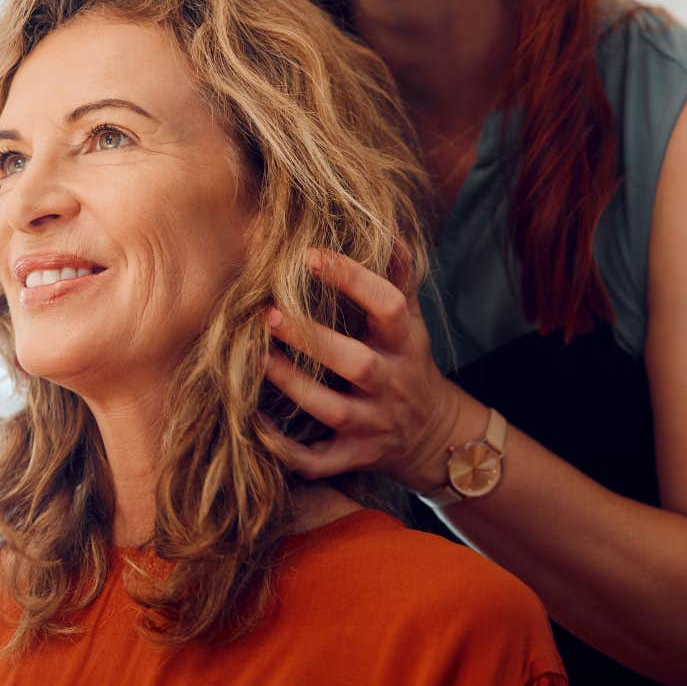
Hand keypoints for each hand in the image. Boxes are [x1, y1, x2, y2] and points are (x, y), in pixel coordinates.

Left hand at [261, 247, 480, 489]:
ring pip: (333, 410)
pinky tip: (252, 421)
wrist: (434, 436)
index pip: (388, 305)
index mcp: (406, 343)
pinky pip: (318, 460)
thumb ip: (397, 275)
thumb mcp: (410, 320)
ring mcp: (374, 425)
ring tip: (255, 357)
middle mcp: (392, 384)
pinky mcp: (354, 457)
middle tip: (268, 313)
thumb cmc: (408, 362)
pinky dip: (285, 448)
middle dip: (313, 340)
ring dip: (293, 385)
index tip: (309, 254)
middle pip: (357, 364)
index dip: (352, 278)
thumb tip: (385, 225)